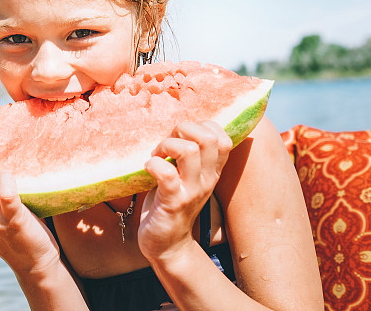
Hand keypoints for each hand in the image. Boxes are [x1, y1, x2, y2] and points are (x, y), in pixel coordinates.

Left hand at [137, 121, 232, 261]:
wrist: (167, 244)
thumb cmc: (171, 202)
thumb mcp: (187, 176)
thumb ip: (187, 156)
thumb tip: (176, 128)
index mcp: (211, 170)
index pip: (222, 136)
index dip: (200, 126)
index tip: (180, 136)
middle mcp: (206, 178)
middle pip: (209, 137)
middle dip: (183, 130)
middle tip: (166, 144)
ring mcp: (192, 191)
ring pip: (189, 150)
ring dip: (166, 145)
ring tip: (156, 156)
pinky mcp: (173, 202)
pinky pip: (167, 174)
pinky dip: (153, 164)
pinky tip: (148, 169)